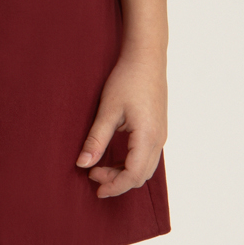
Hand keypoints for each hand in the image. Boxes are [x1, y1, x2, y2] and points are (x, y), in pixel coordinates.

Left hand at [76, 0, 168, 198]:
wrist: (147, 56)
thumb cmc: (127, 79)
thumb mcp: (108, 110)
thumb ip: (96, 139)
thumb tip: (82, 164)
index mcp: (147, 137)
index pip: (132, 175)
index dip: (114, 186)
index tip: (95, 188)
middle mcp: (159, 139)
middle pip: (141, 175)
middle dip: (117, 181)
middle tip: (92, 176)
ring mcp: (161, 134)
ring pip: (145, 167)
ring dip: (124, 172)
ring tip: (99, 167)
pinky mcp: (158, 128)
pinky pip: (147, 155)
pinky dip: (130, 163)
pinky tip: (112, 156)